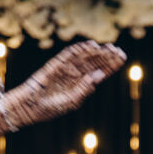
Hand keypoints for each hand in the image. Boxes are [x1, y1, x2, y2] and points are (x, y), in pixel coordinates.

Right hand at [5, 41, 125, 126]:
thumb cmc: (51, 108)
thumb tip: (99, 74)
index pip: (100, 72)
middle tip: (116, 49)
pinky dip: (78, 49)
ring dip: (94, 50)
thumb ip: (85, 87)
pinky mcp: (55, 64)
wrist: (30, 106)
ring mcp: (66, 68)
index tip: (122, 57)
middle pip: (94, 62)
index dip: (111, 64)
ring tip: (104, 46)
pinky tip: (88, 45)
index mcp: (82, 85)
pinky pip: (67, 54)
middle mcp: (76, 75)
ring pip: (83, 57)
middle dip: (105, 55)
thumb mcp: (72, 101)